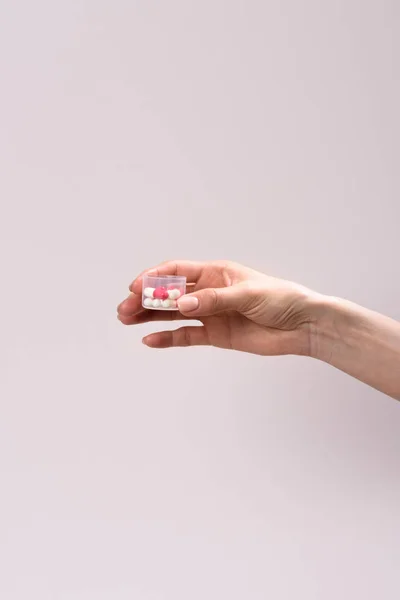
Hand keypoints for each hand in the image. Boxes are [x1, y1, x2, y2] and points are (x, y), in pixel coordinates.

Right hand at [117, 260, 319, 355]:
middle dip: (145, 299)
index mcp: (216, 272)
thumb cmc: (281, 300)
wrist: (303, 326)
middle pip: (169, 293)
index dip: (155, 278)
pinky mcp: (216, 335)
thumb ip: (214, 300)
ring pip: (173, 314)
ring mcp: (211, 314)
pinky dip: (168, 338)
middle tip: (124, 308)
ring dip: (150, 316)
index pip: (177, 271)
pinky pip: (186, 336)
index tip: (136, 287)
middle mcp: (209, 291)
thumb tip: (181, 304)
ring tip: (126, 320)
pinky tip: (150, 340)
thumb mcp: (248, 295)